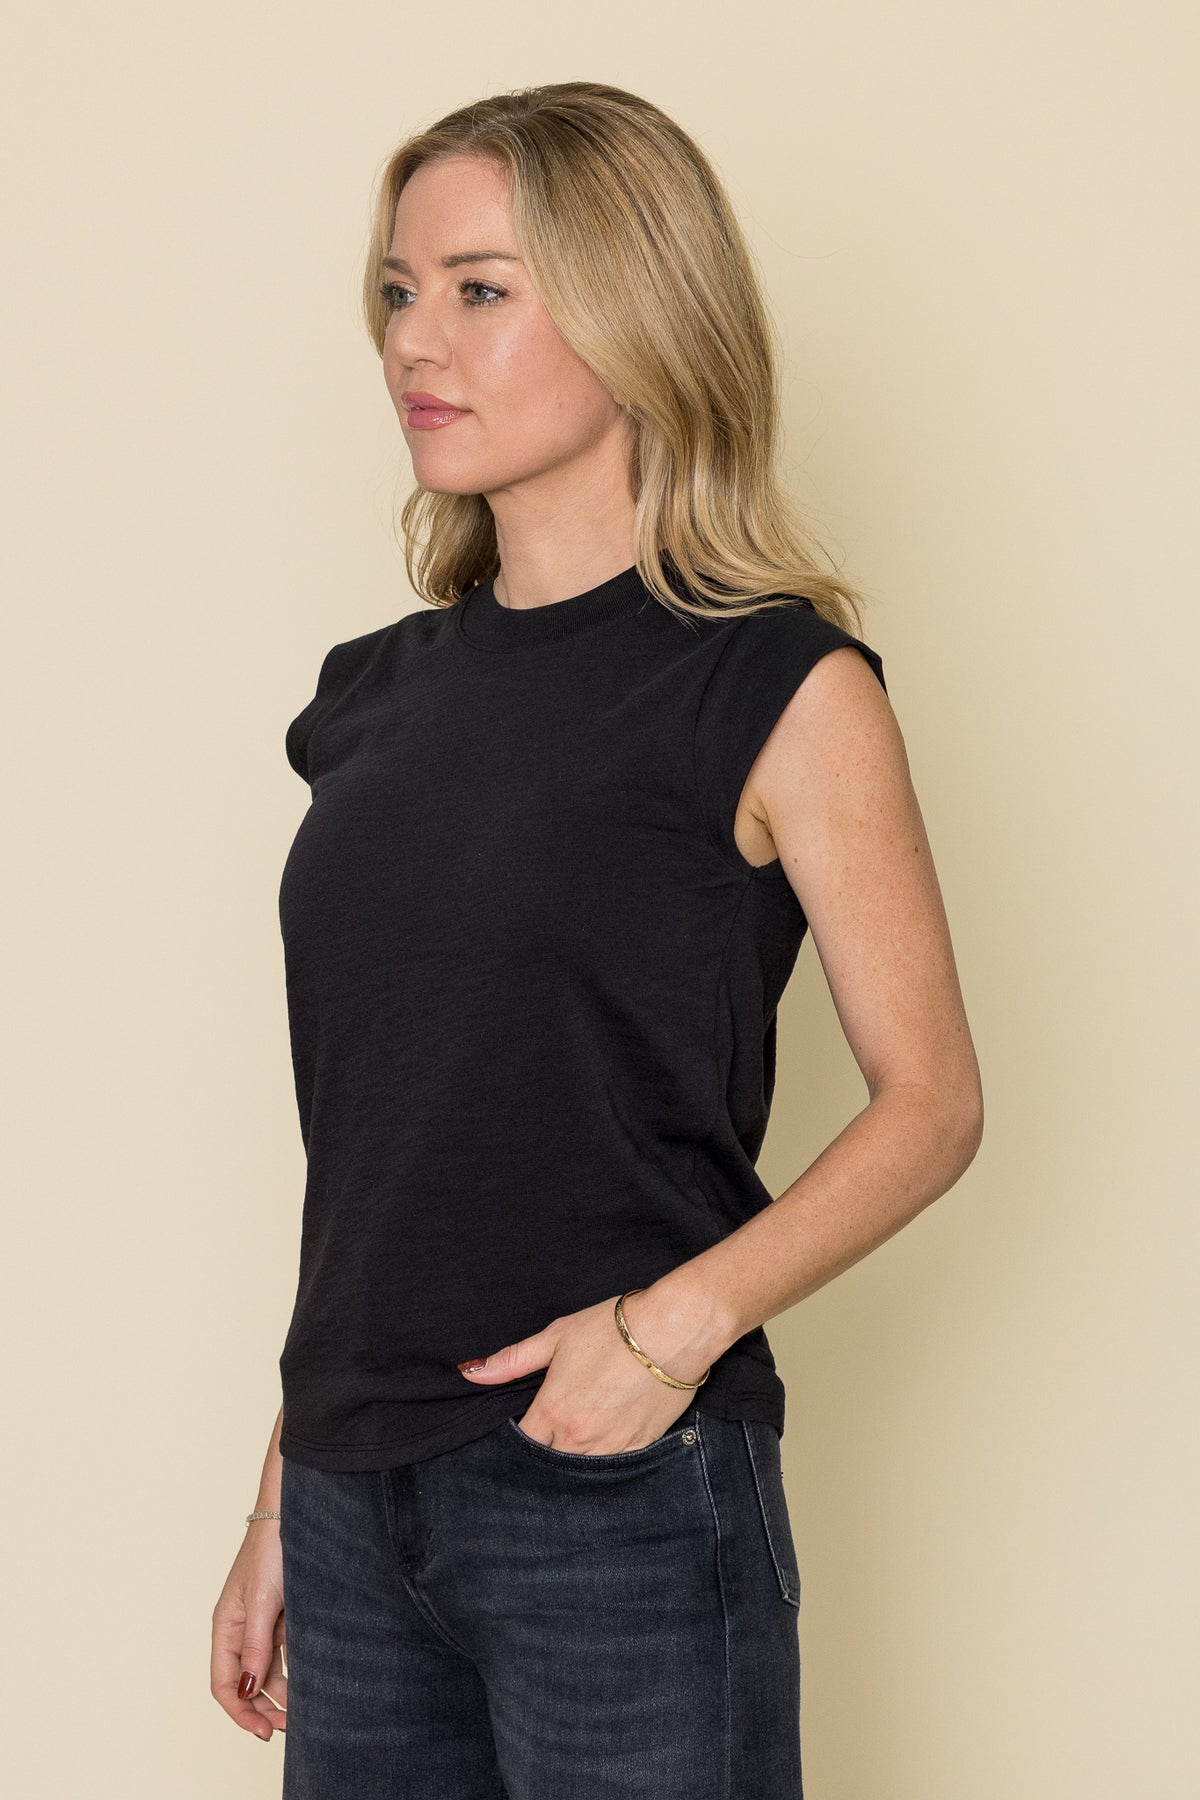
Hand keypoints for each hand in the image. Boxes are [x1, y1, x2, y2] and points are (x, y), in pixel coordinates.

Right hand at [211, 1522, 287, 1739]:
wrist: (295, 1513)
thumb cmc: (272, 1549)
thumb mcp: (263, 1600)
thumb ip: (256, 1646)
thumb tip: (249, 1691)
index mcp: (226, 1626)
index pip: (223, 1684)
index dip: (240, 1712)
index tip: (264, 1732)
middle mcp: (241, 1629)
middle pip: (245, 1683)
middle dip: (263, 1709)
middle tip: (289, 1727)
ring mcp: (263, 1623)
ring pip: (267, 1672)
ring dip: (281, 1694)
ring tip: (304, 1711)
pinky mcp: (284, 1615)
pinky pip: (284, 1653)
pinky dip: (294, 1671)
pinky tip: (309, 1682)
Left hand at [455, 1287, 713, 1454]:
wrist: (673, 1331)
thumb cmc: (614, 1328)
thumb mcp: (557, 1336)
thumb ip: (512, 1360)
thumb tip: (470, 1373)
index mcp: (552, 1410)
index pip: (522, 1445)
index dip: (519, 1440)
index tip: (524, 1430)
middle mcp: (578, 1436)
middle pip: (549, 1463)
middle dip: (546, 1453)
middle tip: (551, 1435)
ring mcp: (610, 1446)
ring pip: (580, 1470)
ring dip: (574, 1459)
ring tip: (578, 1437)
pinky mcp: (639, 1447)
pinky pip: (613, 1466)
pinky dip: (605, 1457)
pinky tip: (606, 1438)